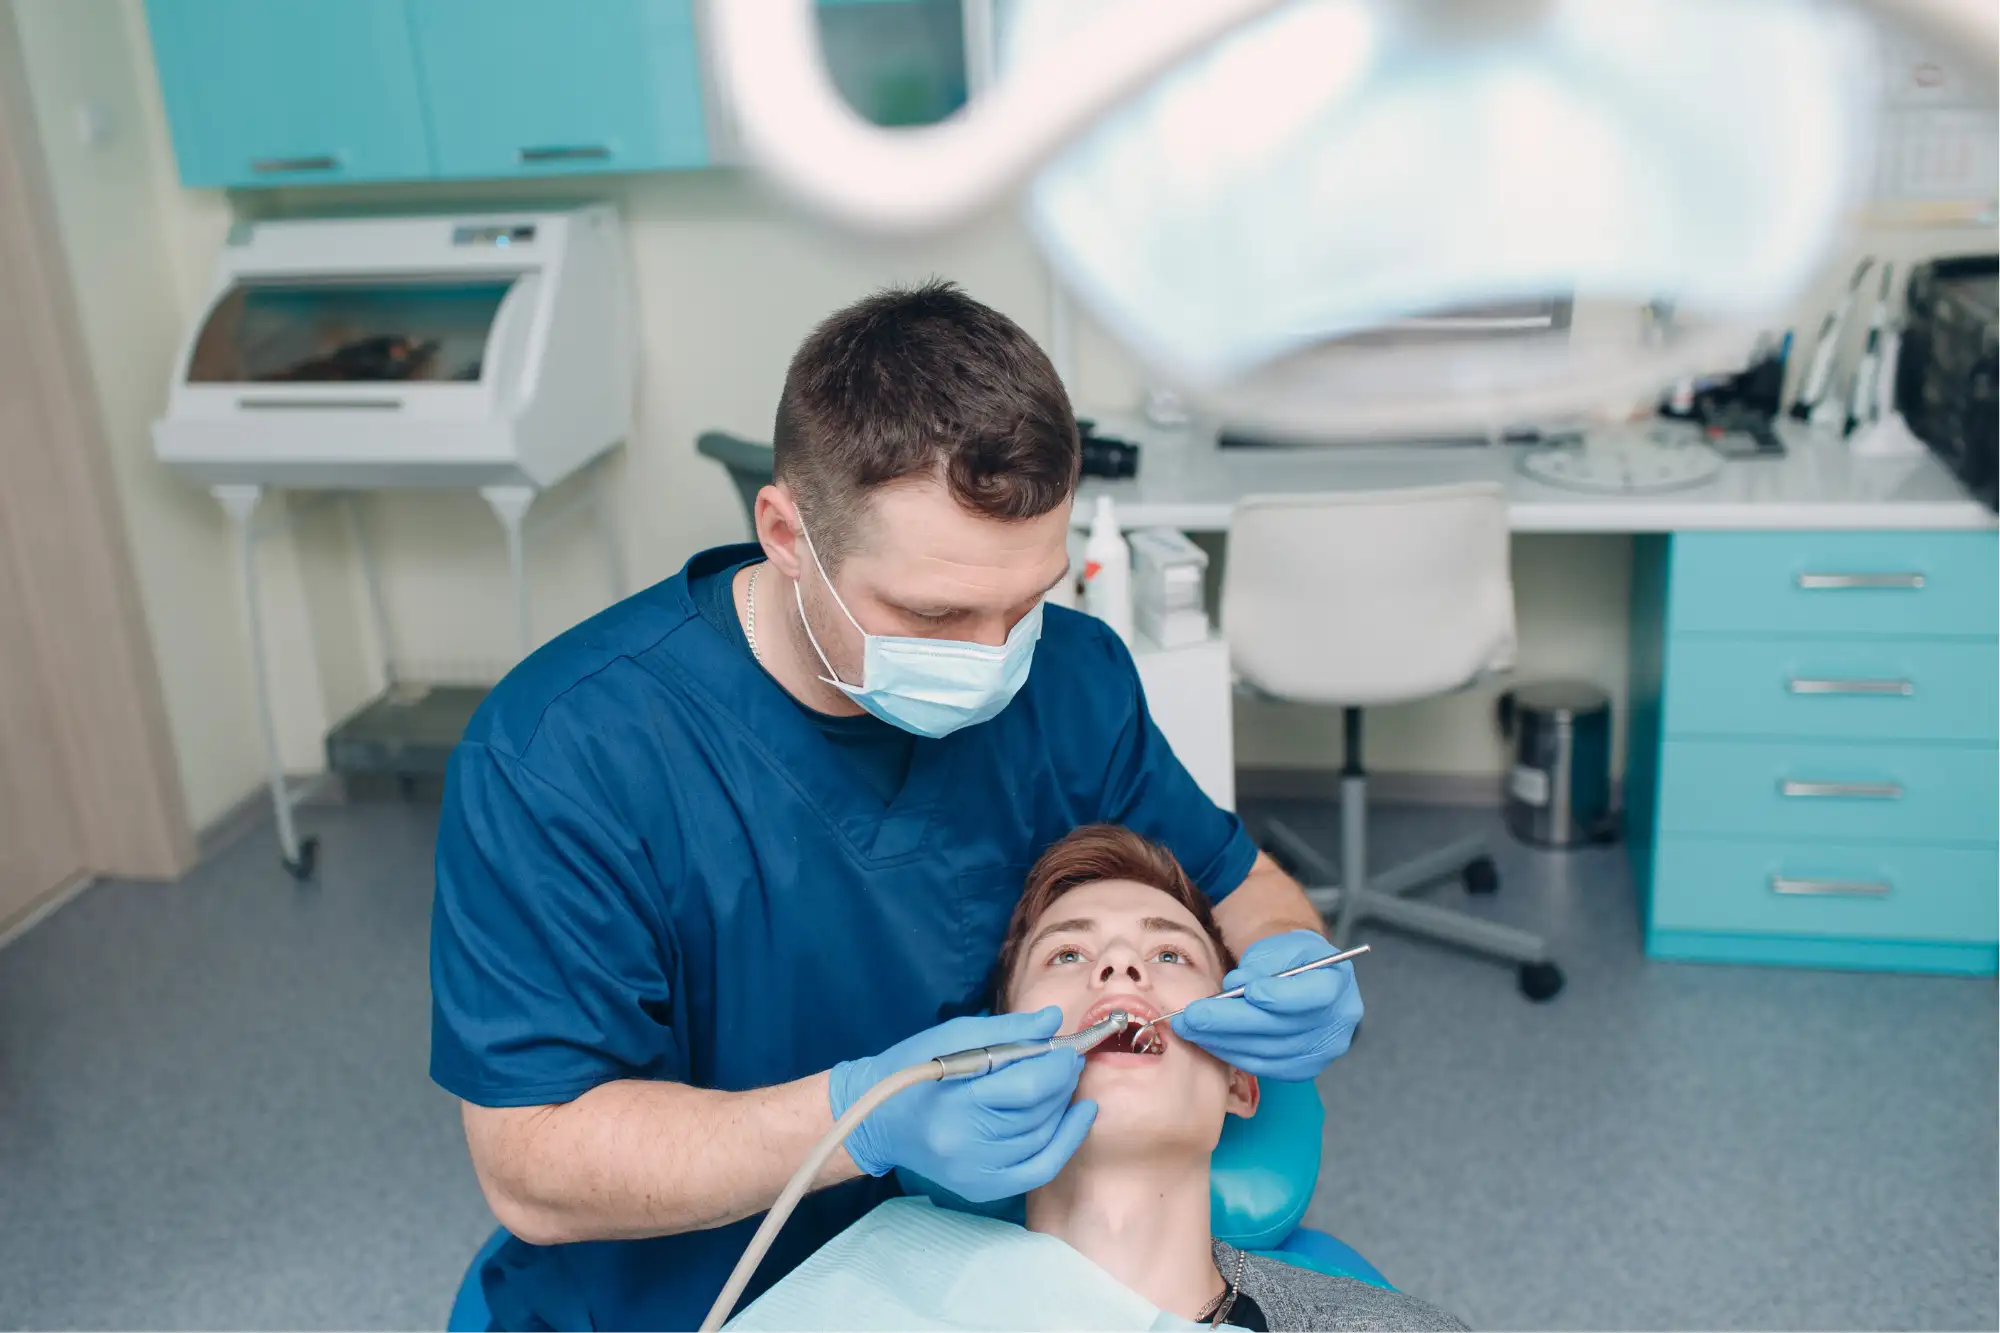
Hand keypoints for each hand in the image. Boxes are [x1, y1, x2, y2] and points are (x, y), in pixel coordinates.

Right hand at [830, 1008, 1095, 1201]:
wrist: (877, 1118)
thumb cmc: (913, 1067)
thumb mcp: (953, 1035)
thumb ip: (1007, 1029)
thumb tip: (1054, 1021)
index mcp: (954, 1103)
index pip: (1026, 1088)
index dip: (1056, 1066)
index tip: (1067, 1047)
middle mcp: (965, 1145)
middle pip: (1037, 1114)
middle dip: (1062, 1083)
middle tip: (1069, 1060)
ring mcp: (974, 1173)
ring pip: (1042, 1139)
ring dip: (1063, 1107)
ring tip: (1065, 1082)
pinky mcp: (980, 1188)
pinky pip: (1038, 1170)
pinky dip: (1064, 1142)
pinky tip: (1078, 1117)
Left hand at [1170, 929, 1361, 1080]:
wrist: (1301, 978)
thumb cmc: (1289, 957)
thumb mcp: (1280, 945)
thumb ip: (1262, 963)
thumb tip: (1236, 984)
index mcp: (1337, 985)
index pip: (1313, 996)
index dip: (1280, 996)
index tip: (1247, 990)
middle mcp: (1337, 1025)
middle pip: (1280, 1029)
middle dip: (1230, 1022)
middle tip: (1191, 1016)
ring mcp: (1320, 1052)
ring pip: (1266, 1051)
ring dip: (1222, 1041)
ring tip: (1188, 1028)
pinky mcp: (1300, 1069)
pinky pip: (1262, 1065)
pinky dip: (1230, 1052)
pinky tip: (1206, 1040)